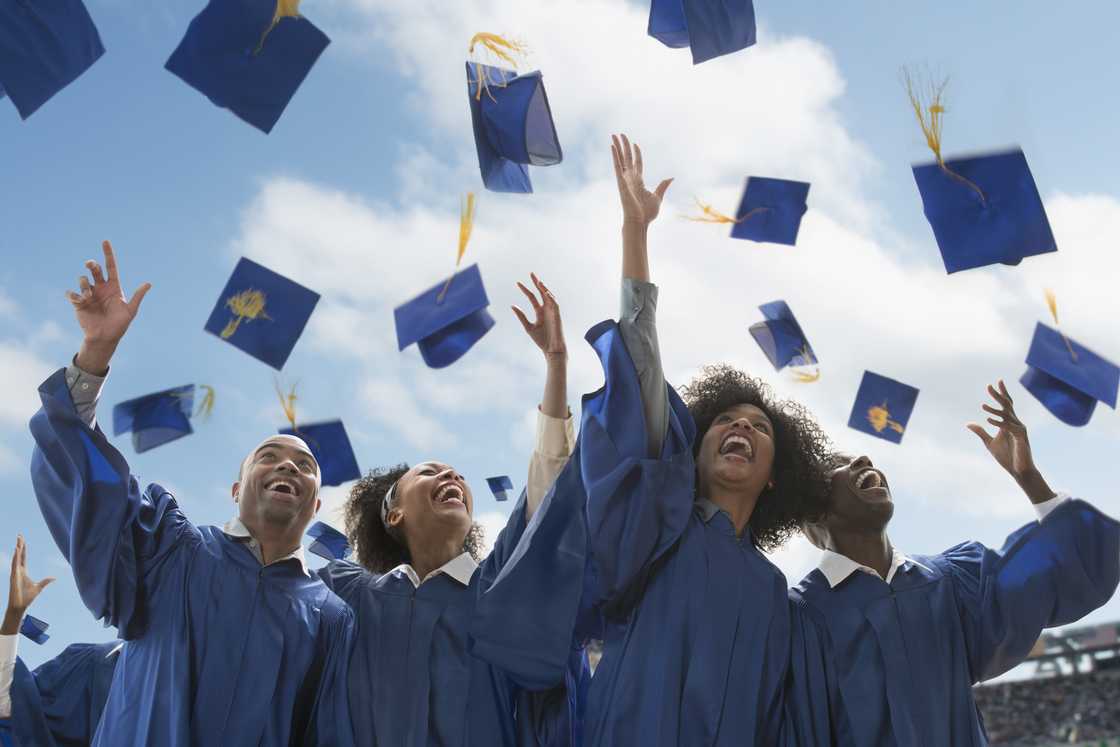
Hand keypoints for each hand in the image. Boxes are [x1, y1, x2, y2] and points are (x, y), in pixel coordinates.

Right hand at [3, 535, 54, 632]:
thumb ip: (45, 581)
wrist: (20, 606)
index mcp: (23, 572)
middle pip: (19, 555)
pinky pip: (14, 564)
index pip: (23, 557)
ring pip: (16, 558)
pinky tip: (17, 550)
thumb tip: (54, 578)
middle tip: (19, 535)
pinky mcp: (13, 576)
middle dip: (19, 545)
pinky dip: (16, 557)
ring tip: (18, 540)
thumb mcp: (39, 587)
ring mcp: (15, 573)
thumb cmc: (27, 598)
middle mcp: (18, 571)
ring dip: (17, 549)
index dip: (23, 549)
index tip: (22, 541)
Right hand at [68, 241, 150, 370]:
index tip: (105, 241)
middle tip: (90, 265)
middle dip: (91, 264)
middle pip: (94, 269)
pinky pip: (72, 293)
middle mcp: (100, 288)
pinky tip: (80, 300)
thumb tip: (149, 283)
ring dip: (84, 284)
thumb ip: (137, 296)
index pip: (110, 266)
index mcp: (113, 287)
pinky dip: (74, 294)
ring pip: (83, 279)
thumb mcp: (130, 310)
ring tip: (89, 297)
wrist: (105, 337)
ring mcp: (89, 294)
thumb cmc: (119, 325)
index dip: (108, 254)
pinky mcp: (78, 303)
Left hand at [512, 273, 565, 360]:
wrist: (551, 349)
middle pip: (541, 292)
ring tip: (538, 282)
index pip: (532, 297)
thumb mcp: (528, 327)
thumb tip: (512, 306)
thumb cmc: (541, 340)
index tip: (517, 283)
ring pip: (548, 296)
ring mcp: (552, 311)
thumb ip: (521, 316)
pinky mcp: (557, 315)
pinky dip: (550, 297)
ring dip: (544, 288)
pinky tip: (545, 292)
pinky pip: (555, 304)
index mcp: (539, 311)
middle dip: (537, 283)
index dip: (525, 290)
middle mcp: (546, 309)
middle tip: (531, 273)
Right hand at [611, 134, 672, 225]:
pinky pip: (617, 166)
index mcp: (639, 181)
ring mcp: (624, 179)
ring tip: (614, 134)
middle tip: (621, 133)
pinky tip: (612, 146)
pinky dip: (614, 156)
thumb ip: (663, 186)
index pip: (637, 163)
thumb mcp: (658, 197)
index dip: (636, 153)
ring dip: (617, 146)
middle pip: (627, 157)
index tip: (635, 144)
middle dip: (624, 145)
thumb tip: (671, 177)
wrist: (639, 222)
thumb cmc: (647, 214)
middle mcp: (630, 178)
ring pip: (620, 158)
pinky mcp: (621, 182)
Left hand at [967, 381, 1047, 497]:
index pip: (1006, 405)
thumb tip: (968, 424)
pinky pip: (1009, 428)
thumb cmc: (1007, 456)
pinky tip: (988, 419)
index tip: (995, 383)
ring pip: (1007, 416)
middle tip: (989, 386)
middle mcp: (1016, 424)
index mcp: (1009, 423)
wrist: (1019, 471)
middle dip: (998, 395)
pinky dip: (999, 423)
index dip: (1001, 394)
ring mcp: (1019, 430)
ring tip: (982, 405)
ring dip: (994, 410)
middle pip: (1007, 406)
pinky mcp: (1021, 438)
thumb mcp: (989, 443)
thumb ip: (981, 432)